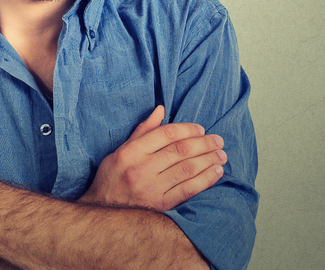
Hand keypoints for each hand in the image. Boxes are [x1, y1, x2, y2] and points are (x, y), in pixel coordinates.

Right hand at [79, 106, 225, 211]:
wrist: (103, 214)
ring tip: (221, 155)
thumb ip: (143, 130)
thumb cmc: (112, 178)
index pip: (165, 134)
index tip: (200, 129)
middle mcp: (141, 169)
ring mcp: (152, 189)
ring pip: (187, 169)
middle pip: (180, 151)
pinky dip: (205, 180)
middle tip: (218, 140)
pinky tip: (216, 173)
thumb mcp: (120, 150)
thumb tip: (161, 110)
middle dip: (203, 143)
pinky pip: (188, 190)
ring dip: (208, 160)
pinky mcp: (161, 206)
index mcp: (130, 152)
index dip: (186, 129)